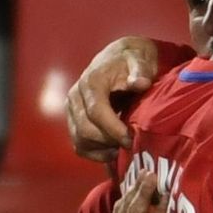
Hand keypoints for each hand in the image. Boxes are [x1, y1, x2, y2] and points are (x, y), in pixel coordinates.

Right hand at [67, 36, 161, 160]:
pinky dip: (96, 153)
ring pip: (80, 141)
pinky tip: (114, 151)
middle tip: (132, 146)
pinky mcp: (73, 121)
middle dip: (110, 142)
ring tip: (124, 147)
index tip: (131, 139)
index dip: (113, 129)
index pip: (96, 111)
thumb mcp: (139, 60)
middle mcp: (75, 96)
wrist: (118, 59)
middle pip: (86, 130)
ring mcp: (71, 110)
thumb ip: (140, 71)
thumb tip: (140, 83)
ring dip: (103, 149)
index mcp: (91, 82)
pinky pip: (79, 146)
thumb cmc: (131, 61)